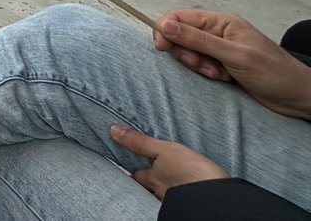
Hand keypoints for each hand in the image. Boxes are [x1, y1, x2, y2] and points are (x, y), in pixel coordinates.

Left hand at [111, 126, 228, 199]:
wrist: (218, 196)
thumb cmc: (192, 172)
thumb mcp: (165, 149)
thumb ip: (140, 142)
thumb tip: (113, 131)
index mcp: (152, 178)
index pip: (136, 175)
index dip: (133, 170)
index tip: (131, 166)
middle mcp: (159, 191)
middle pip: (146, 186)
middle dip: (145, 180)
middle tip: (145, 174)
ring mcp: (173, 199)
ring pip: (161, 193)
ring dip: (161, 187)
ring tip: (165, 180)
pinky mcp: (189, 201)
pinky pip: (176, 196)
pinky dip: (176, 192)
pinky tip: (182, 189)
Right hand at [154, 9, 310, 118]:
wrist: (296, 96)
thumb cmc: (274, 73)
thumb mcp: (234, 55)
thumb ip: (198, 40)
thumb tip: (165, 26)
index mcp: (221, 21)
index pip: (179, 17)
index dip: (165, 30)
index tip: (163, 48)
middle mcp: (217, 32)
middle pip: (179, 35)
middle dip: (185, 53)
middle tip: (203, 66)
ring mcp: (217, 49)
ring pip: (187, 52)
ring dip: (197, 65)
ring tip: (219, 75)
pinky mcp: (219, 64)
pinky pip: (198, 65)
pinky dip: (204, 73)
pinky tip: (223, 78)